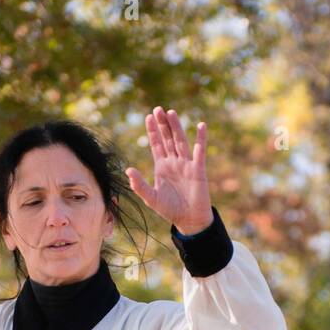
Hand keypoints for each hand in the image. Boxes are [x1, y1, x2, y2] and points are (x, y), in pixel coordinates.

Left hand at [126, 106, 212, 235]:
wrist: (189, 220)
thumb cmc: (170, 210)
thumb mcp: (151, 198)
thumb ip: (139, 185)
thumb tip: (128, 170)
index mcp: (162, 167)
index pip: (156, 144)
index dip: (152, 131)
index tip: (148, 117)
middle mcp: (174, 162)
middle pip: (167, 139)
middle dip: (162, 125)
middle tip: (158, 109)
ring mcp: (186, 164)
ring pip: (180, 141)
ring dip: (176, 127)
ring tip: (171, 112)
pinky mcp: (198, 170)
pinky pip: (199, 152)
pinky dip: (201, 139)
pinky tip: (201, 126)